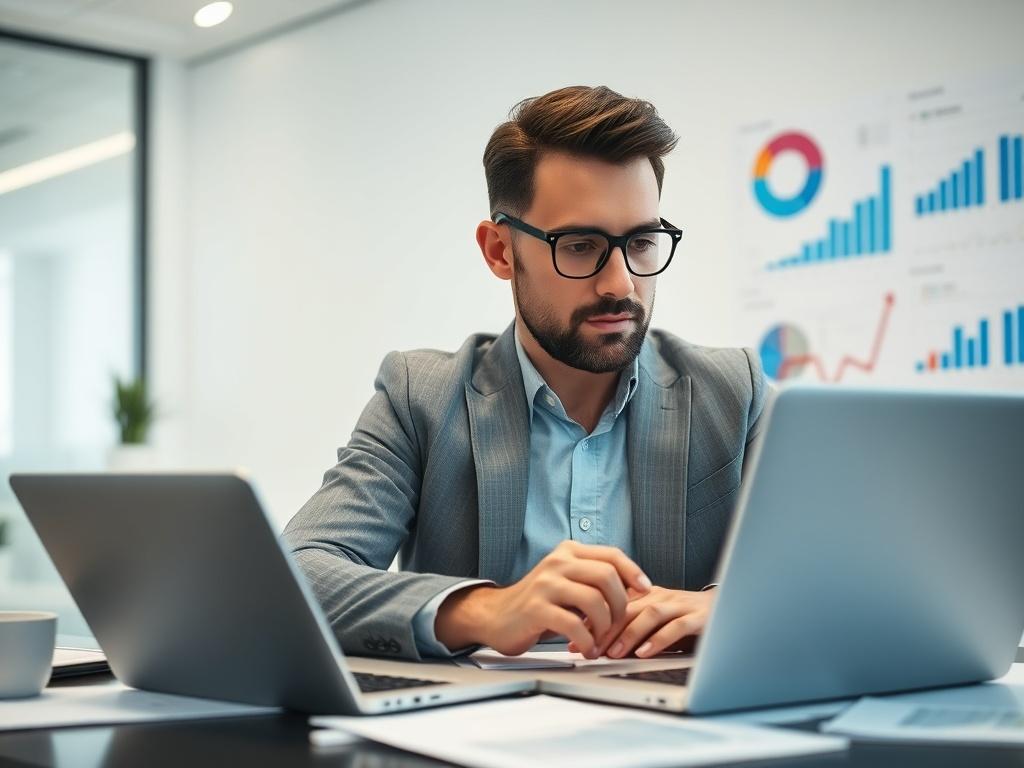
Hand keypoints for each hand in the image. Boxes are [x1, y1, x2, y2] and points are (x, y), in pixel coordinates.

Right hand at [435, 541, 651, 656]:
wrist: (495, 616)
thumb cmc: (539, 603)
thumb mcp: (567, 581)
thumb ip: (594, 579)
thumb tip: (636, 589)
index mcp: (568, 552)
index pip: (612, 555)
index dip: (634, 572)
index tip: (646, 590)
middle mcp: (557, 562)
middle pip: (607, 577)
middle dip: (621, 605)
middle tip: (617, 625)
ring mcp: (546, 584)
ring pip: (595, 600)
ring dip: (605, 626)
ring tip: (600, 640)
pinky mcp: (536, 608)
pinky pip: (574, 625)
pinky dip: (587, 641)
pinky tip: (586, 649)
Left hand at [567, 586, 716, 658]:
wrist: (733, 607)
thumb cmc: (690, 619)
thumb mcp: (657, 623)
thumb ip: (634, 631)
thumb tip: (600, 648)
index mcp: (647, 595)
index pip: (613, 605)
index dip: (592, 622)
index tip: (574, 640)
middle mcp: (661, 596)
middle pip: (626, 608)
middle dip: (603, 629)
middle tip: (587, 649)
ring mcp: (680, 605)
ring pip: (649, 614)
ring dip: (628, 634)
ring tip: (611, 652)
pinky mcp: (699, 617)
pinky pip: (676, 626)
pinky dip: (659, 639)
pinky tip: (645, 653)